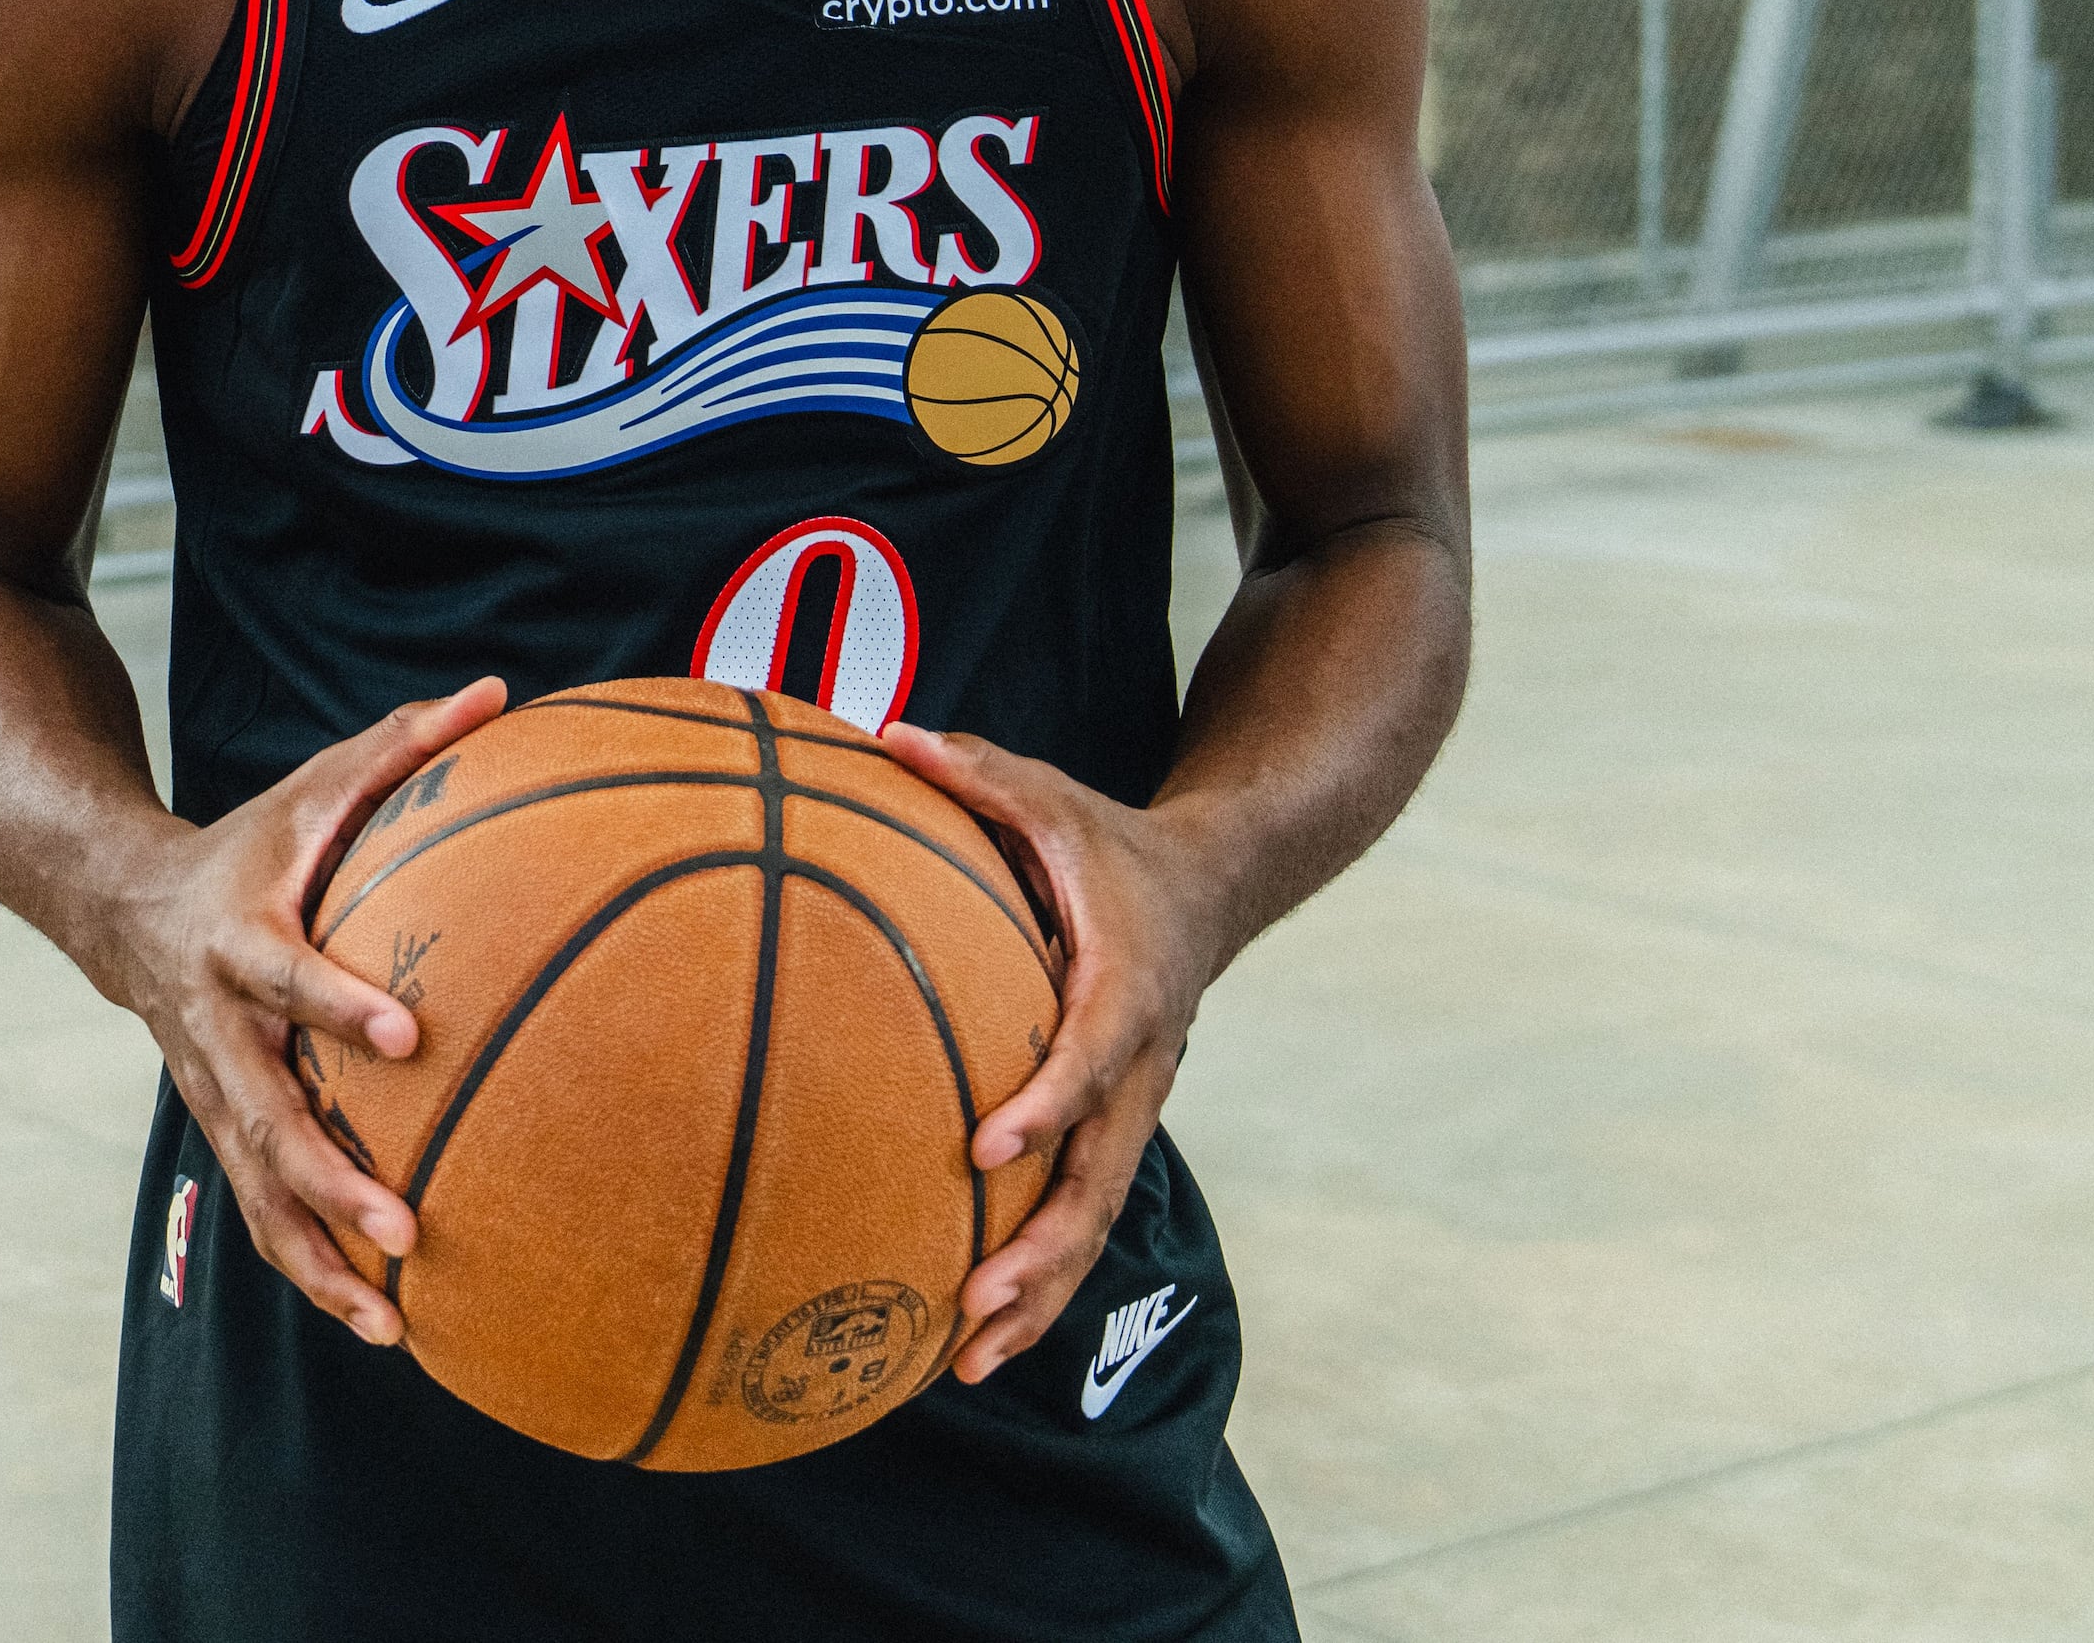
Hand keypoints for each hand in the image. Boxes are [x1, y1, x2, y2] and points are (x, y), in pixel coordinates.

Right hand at [79, 677, 509, 1345]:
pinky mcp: (219, 1130)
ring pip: (257, 1188)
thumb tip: (496, 689)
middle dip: (329, 1180)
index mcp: (238, 942)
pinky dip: (309, 1268)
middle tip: (406, 1228)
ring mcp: (211, 1091)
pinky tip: (376, 1321)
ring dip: (319, 1256)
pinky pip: (260, 1211)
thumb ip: (398, 746)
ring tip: (392, 1319)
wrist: (120, 907)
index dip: (339, 1007)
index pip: (289, 978)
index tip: (410, 1037)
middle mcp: (216, 1030)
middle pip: (264, 1118)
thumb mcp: (309, 786)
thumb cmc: (247, 843)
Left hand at [878, 720, 1241, 1385]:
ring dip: (1039, 1295)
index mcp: (1123, 985)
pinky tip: (977, 1338)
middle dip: (1040, 1248)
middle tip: (971, 1301)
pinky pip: (1080, 1217)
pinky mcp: (1114, 1132)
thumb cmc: (1107, 841)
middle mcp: (1138, 1065)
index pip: (1090, 1056)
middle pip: (1097, 1177)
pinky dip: (1041, 1282)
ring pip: (1092, 1220)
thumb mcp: (1049, 795)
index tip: (985, 1148)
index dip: (1045, 1103)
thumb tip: (883, 732)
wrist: (1210, 887)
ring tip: (968, 1362)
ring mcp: (1131, 1109)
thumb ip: (974, 771)